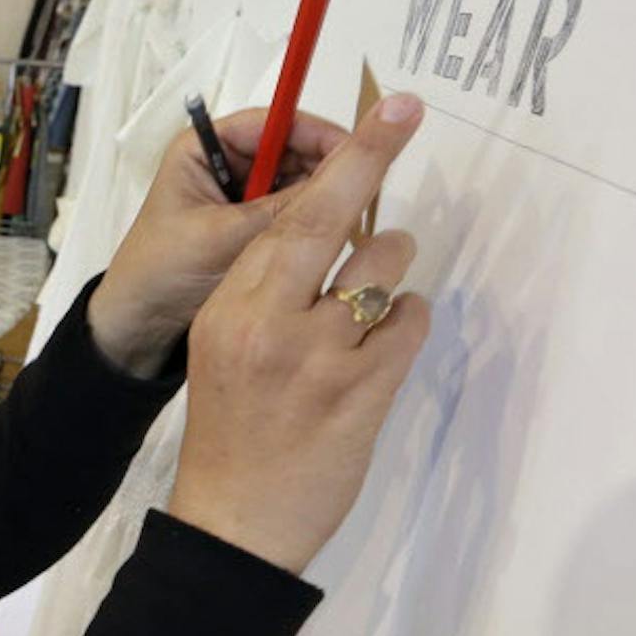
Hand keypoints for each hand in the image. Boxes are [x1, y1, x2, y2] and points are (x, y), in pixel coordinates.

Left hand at [87, 106, 349, 375]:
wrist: (140, 324)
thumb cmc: (161, 271)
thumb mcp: (222, 237)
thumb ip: (280, 211)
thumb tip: (343, 183)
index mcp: (204, 146)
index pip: (274, 122)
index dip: (317, 132)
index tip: (356, 151)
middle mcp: (227, 162)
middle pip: (294, 147)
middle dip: (328, 165)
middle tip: (368, 189)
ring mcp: (243, 193)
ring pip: (300, 179)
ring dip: (326, 194)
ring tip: (357, 213)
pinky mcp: (254, 225)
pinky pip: (296, 211)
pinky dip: (317, 219)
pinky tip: (340, 232)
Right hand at [166, 93, 431, 573]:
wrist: (234, 523)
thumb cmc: (233, 433)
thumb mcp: (226, 351)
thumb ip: (267, 295)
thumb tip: (329, 234)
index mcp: (229, 308)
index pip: (286, 216)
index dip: (343, 159)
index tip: (387, 112)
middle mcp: (269, 323)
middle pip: (331, 218)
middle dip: (371, 161)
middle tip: (404, 119)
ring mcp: (320, 357)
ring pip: (383, 268)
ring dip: (390, 272)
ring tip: (372, 302)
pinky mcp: (363, 392)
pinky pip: (409, 324)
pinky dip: (406, 323)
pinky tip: (383, 347)